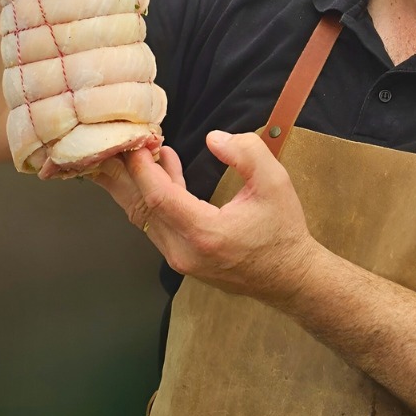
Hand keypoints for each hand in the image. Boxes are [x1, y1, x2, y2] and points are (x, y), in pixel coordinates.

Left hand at [91, 132, 316, 305]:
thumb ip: (246, 153)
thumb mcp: (275, 182)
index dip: (144, 168)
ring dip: (142, 184)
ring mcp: (181, 261)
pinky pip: (160, 226)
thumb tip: (213, 139)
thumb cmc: (283, 230)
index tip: (137, 143)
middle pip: (143, 209)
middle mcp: (184, 252)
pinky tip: (166, 172)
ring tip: (145, 150)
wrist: (289, 277)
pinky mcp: (183, 261)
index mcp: (205, 233)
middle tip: (125, 143)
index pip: (159, 198)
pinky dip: (156, 198)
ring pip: (148, 218)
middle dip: (130, 174)